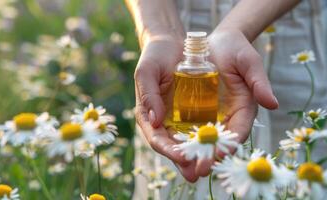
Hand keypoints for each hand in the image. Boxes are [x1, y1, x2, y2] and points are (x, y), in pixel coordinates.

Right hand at [134, 34, 199, 181]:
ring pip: (187, 142)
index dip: (168, 150)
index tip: (182, 157)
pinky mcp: (192, 113)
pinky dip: (208, 139)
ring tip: (211, 165)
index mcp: (148, 115)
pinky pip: (200, 129)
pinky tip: (218, 146)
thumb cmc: (154, 56)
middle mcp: (162, 121)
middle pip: (173, 147)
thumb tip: (155, 122)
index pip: (156, 139)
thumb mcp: (146, 72)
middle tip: (198, 172)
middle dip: (185, 161)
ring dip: (198, 155)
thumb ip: (148, 95)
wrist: (171, 44)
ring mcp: (177, 119)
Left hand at [192, 28, 278, 176]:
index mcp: (244, 108)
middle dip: (208, 157)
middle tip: (196, 171)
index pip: (238, 132)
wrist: (215, 43)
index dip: (229, 146)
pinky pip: (190, 129)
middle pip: (219, 143)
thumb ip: (259, 81)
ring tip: (182, 166)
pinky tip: (173, 148)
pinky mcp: (197, 112)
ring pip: (203, 140)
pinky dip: (183, 140)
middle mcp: (228, 117)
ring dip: (194, 154)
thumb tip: (273, 104)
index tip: (218, 156)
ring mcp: (212, 116)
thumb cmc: (235, 49)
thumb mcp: (249, 61)